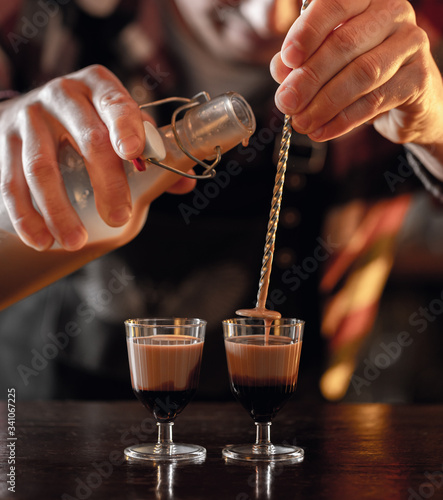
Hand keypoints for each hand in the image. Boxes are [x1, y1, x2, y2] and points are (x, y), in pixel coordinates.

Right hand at [0, 64, 188, 251]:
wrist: (32, 110)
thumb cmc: (89, 122)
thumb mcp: (119, 126)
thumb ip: (152, 153)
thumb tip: (185, 185)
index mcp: (100, 87)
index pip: (117, 104)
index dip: (127, 128)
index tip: (133, 155)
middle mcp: (63, 95)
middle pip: (88, 139)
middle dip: (106, 184)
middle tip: (118, 219)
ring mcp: (29, 117)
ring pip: (42, 167)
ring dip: (59, 209)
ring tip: (76, 241)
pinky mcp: (4, 140)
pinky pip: (10, 181)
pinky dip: (26, 215)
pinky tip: (41, 239)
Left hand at [270, 0, 442, 152]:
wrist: (405, 100)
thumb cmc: (357, 73)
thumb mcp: (324, 63)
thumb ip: (301, 61)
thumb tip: (281, 69)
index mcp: (366, 0)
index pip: (336, 4)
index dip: (308, 31)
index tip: (287, 60)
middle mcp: (393, 13)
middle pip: (345, 42)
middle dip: (310, 77)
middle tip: (286, 103)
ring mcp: (411, 43)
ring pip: (361, 74)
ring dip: (324, 103)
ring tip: (301, 123)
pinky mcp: (418, 78)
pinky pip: (375, 101)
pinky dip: (343, 120)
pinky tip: (322, 131)